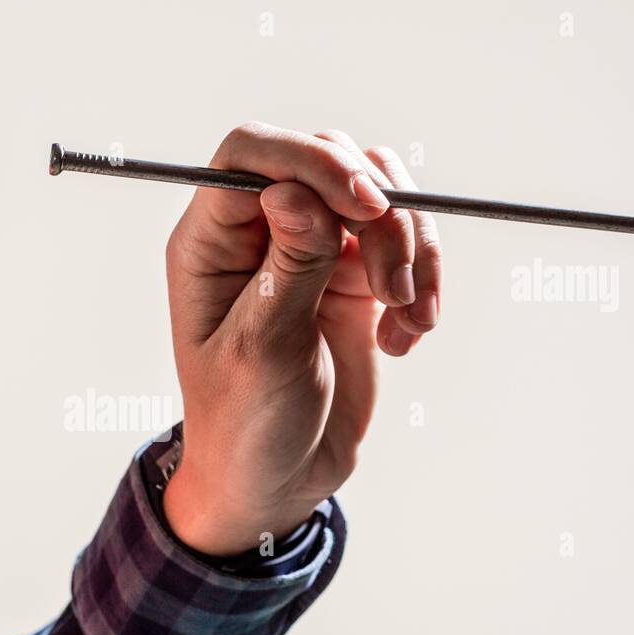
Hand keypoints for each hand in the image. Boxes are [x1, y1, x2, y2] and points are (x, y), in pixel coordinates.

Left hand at [162, 123, 442, 554]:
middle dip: (377, 213)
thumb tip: (293, 193)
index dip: (310, 161)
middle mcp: (260, 235)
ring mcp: (313, 252)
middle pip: (328, 162)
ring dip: (411, 248)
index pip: (252, 154)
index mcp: (211, 243)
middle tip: (390, 287)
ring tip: (405, 319)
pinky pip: (406, 242)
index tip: (364, 204)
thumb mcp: (261, 351)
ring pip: (378, 193)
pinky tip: (405, 338)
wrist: (278, 481)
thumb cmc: (245, 424)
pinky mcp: (357, 278)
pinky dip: (422, 281)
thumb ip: (287, 269)